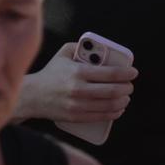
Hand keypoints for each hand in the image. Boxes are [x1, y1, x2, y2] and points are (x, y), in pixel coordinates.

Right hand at [18, 42, 136, 123]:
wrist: (31, 96)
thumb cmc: (50, 73)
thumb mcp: (63, 54)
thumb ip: (81, 47)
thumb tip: (101, 47)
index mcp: (78, 72)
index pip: (110, 73)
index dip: (126, 73)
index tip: (134, 72)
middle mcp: (78, 89)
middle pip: (113, 91)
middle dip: (127, 88)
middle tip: (130, 86)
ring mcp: (77, 105)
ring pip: (109, 105)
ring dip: (123, 101)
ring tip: (126, 97)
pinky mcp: (76, 117)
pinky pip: (101, 116)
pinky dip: (114, 113)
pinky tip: (119, 108)